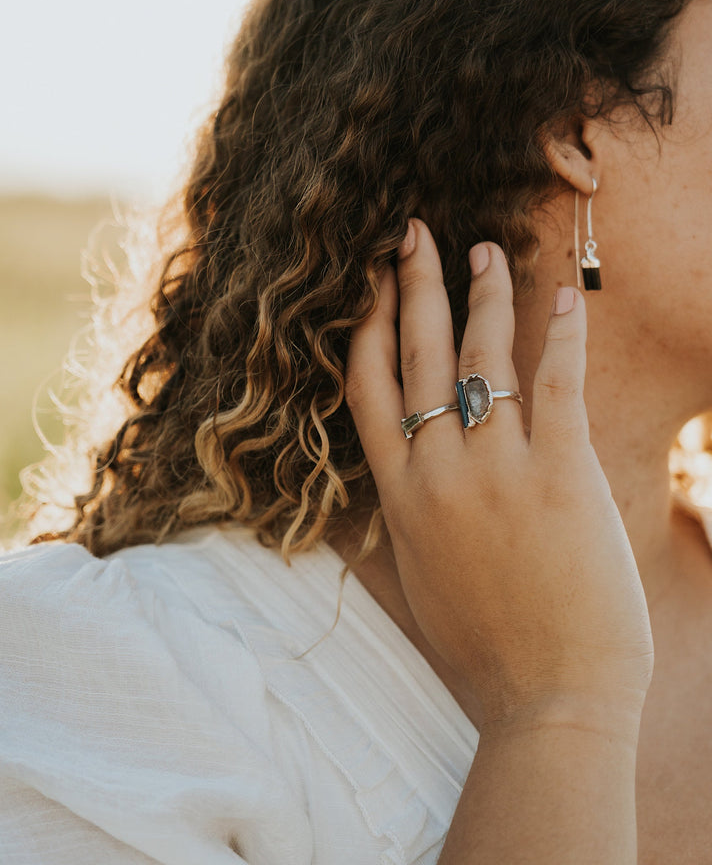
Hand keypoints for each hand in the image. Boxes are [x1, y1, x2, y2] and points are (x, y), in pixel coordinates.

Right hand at [345, 218, 653, 731]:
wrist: (548, 701)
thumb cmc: (483, 648)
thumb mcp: (414, 580)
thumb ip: (392, 523)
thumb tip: (374, 491)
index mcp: (398, 496)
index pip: (367, 388)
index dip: (366, 326)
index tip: (369, 283)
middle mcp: (437, 472)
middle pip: (417, 355)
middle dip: (413, 285)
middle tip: (412, 232)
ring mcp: (497, 470)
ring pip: (483, 357)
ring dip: (483, 295)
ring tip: (484, 251)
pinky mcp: (561, 474)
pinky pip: (559, 384)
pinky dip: (563, 333)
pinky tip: (566, 293)